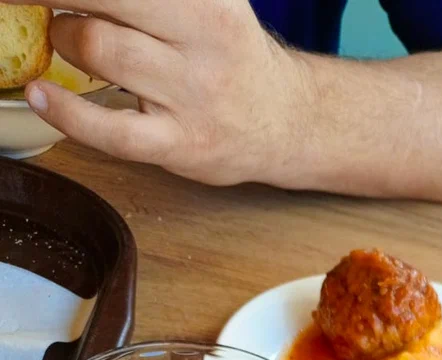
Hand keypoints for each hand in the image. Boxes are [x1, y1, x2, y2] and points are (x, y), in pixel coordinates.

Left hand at [8, 0, 303, 184]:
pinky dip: (66, 112)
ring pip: (100, 50)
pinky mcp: (180, 144)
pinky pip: (111, 131)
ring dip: (63, 38)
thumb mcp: (203, 2)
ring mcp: (193, 95)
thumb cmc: (227, 54)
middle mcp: (205, 38)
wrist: (282, 121)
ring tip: (66, 38)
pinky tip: (40, 95)